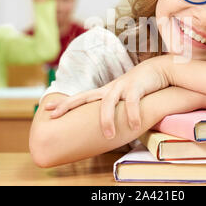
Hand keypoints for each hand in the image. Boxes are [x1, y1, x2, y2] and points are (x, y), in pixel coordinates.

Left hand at [44, 56, 169, 138]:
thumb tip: (106, 125)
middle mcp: (110, 89)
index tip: (46, 108)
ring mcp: (122, 87)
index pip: (81, 97)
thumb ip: (115, 108)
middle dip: (68, 105)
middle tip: (54, 116)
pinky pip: (133, 102)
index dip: (64, 103)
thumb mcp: (124, 97)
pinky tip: (134, 126)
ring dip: (107, 119)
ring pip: (108, 102)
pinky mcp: (136, 87)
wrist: (158, 70)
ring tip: (108, 136)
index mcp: (105, 92)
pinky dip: (133, 115)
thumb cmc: (140, 87)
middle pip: (85, 96)